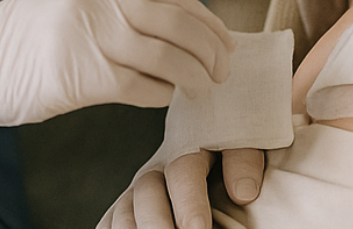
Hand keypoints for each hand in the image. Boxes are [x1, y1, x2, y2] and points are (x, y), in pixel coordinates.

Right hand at [0, 0, 233, 136]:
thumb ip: (117, 2)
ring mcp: (87, 30)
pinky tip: (166, 97)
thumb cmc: (22, 36)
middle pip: (177, 23)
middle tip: (223, 70)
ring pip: (165, 54)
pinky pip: (140, 84)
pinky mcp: (79, 71)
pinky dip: (161, 93)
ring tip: (204, 88)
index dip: (205, 22)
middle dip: (209, 50)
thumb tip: (179, 28)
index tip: (224, 42)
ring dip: (193, 75)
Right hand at [99, 147, 266, 228]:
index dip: (189, 201)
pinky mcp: (125, 207)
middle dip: (157, 224)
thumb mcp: (243, 139)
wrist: (203, 134)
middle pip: (147, 193)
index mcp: (187, 145)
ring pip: (123, 211)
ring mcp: (136, 190)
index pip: (184, 169)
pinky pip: (108, 222)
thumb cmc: (229, 141)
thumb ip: (243, 160)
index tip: (198, 228)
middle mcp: (155, 168)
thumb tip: (243, 193)